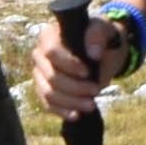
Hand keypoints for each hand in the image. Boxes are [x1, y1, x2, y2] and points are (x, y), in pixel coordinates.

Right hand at [29, 4, 128, 121]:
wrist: (104, 53)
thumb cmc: (101, 37)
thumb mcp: (105, 30)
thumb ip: (98, 34)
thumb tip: (93, 54)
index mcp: (49, 36)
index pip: (51, 52)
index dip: (69, 64)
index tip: (87, 72)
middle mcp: (40, 55)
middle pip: (50, 76)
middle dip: (75, 87)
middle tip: (96, 89)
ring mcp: (40, 74)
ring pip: (48, 93)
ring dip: (71, 102)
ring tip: (91, 104)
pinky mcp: (45, 90)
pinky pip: (48, 104)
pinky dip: (62, 111)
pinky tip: (77, 114)